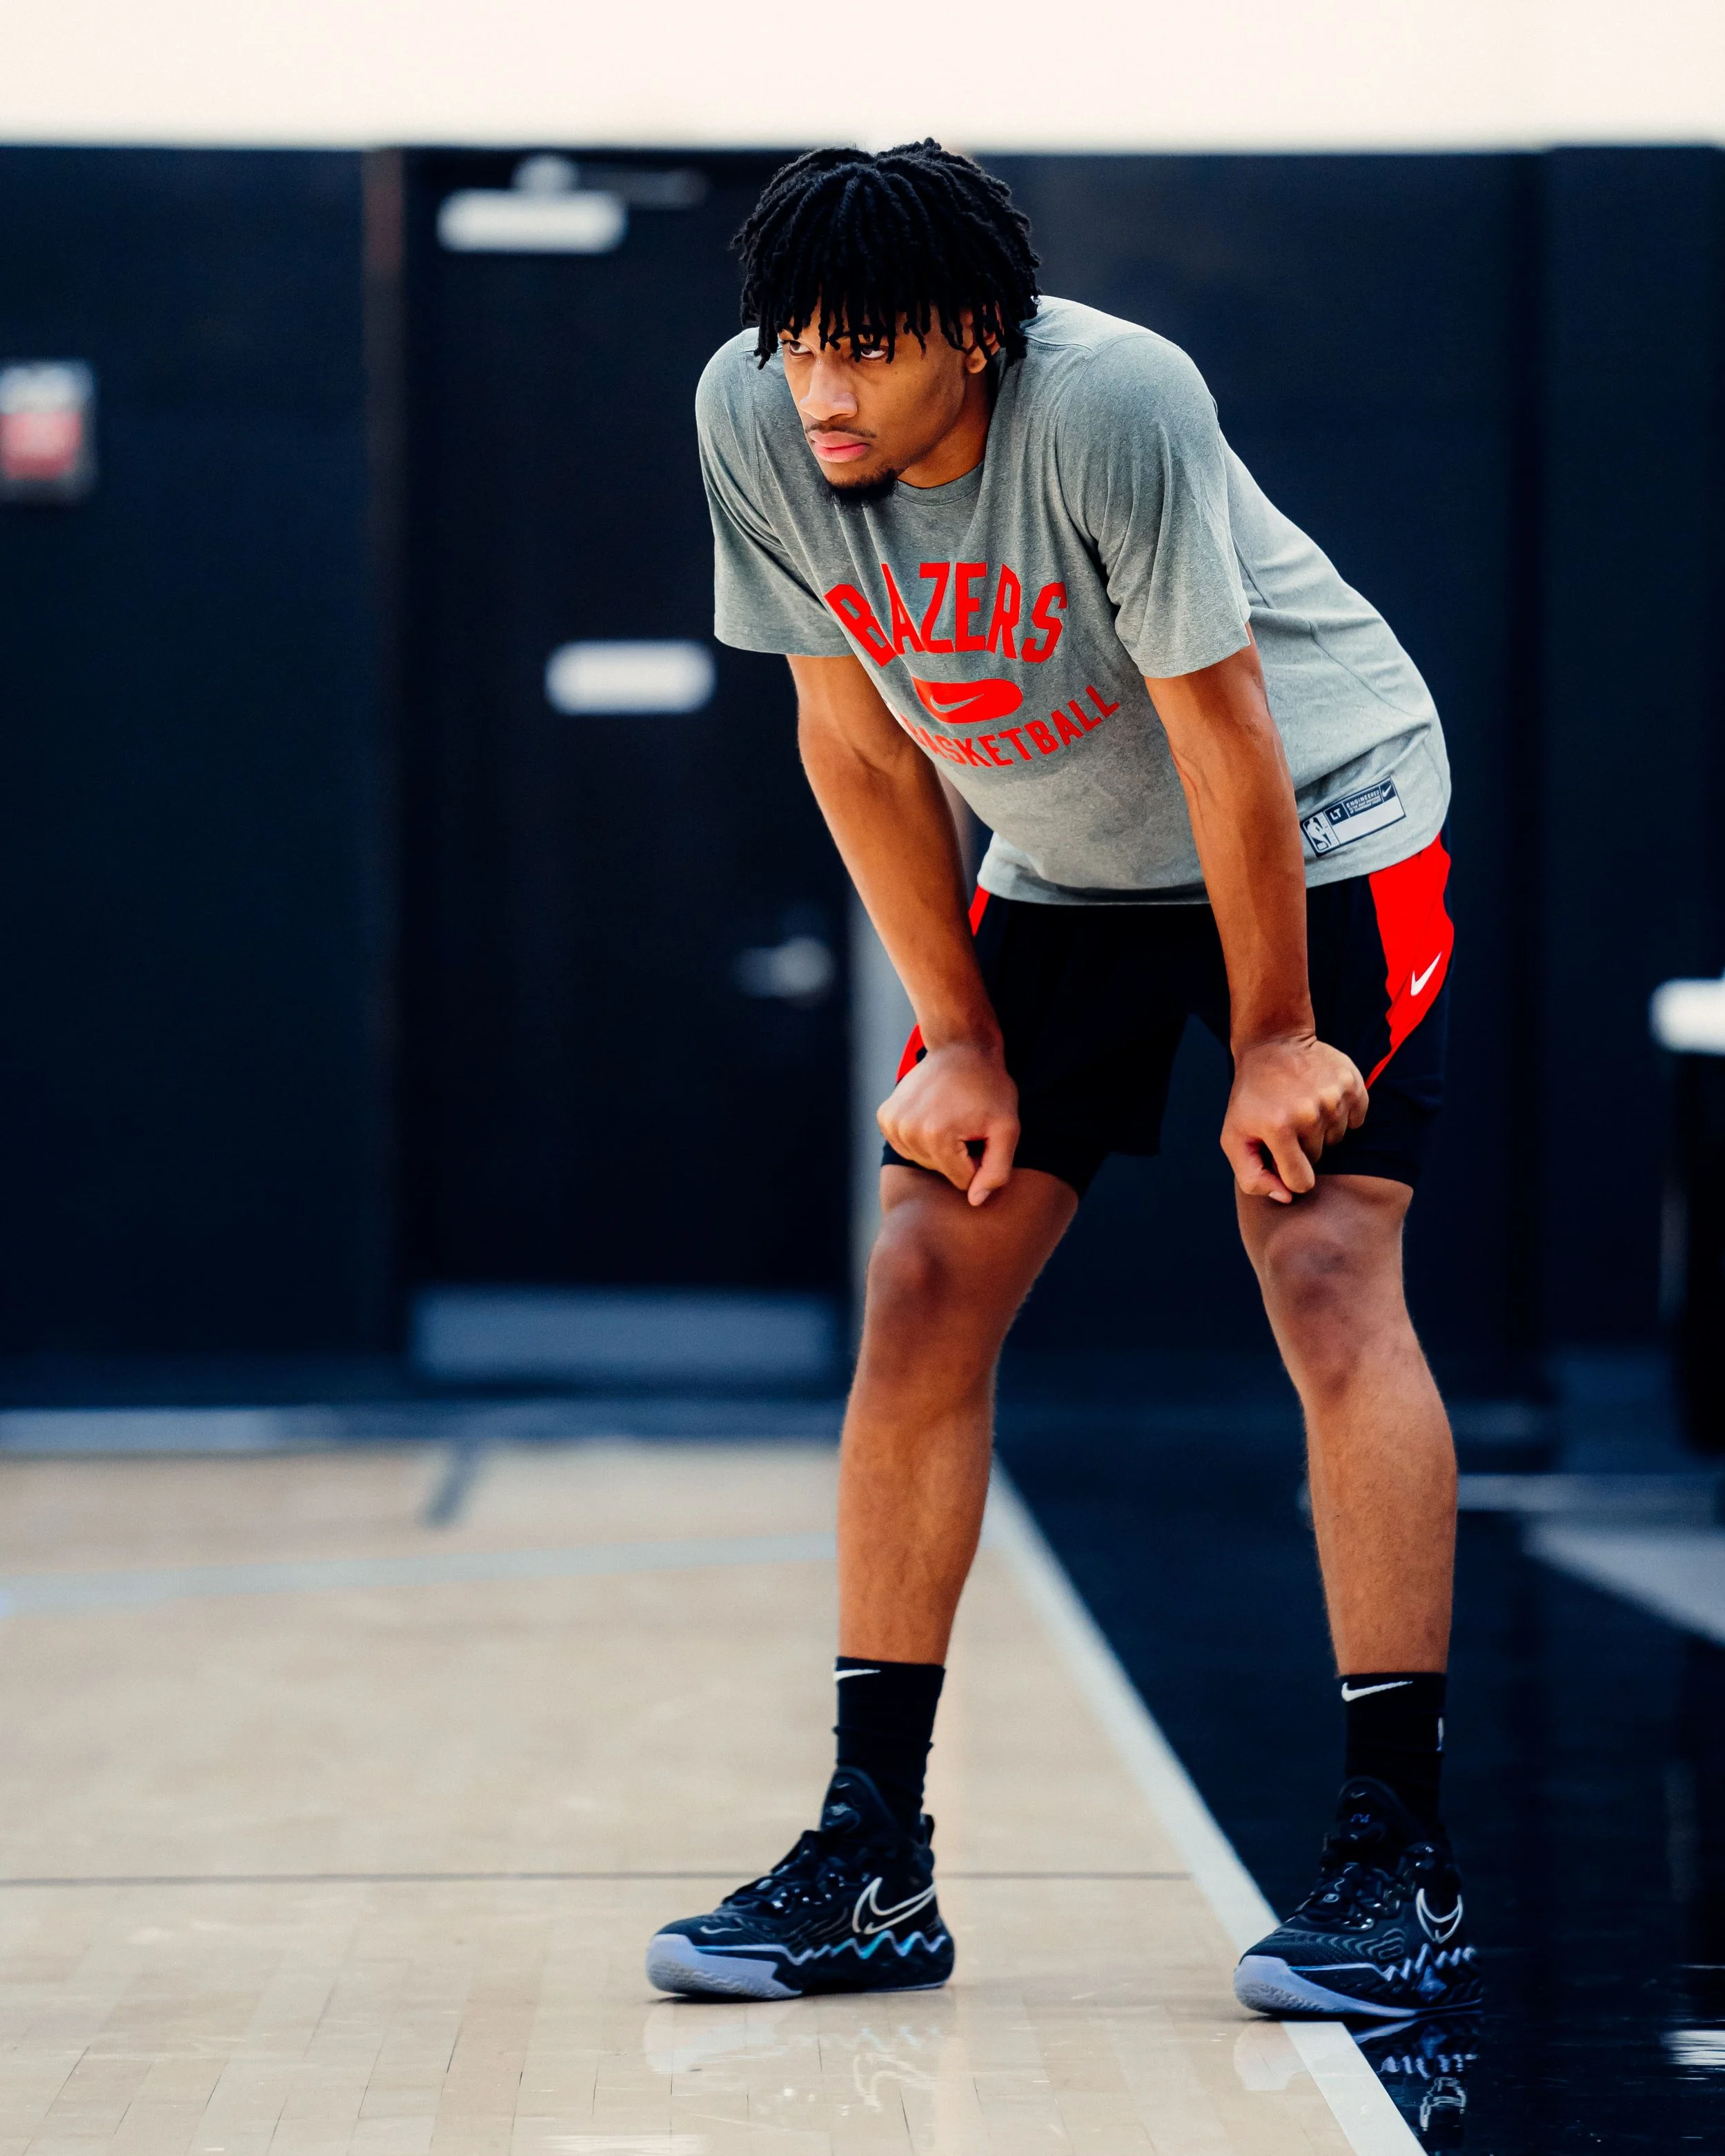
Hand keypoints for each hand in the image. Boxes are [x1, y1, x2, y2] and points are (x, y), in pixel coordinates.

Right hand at [877, 1041, 1019, 1205]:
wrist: (961, 1047)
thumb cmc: (989, 1088)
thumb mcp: (1007, 1128)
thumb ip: (997, 1170)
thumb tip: (974, 1201)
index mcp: (936, 1137)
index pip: (963, 1179)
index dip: (979, 1159)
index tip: (982, 1133)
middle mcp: (907, 1131)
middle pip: (941, 1171)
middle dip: (959, 1154)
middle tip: (968, 1122)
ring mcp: (892, 1124)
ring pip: (924, 1162)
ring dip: (941, 1147)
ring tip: (952, 1116)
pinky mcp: (885, 1118)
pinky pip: (908, 1148)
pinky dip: (923, 1138)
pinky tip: (935, 1115)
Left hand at [1221, 1034, 1366, 1202]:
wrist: (1273, 1044)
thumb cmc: (1251, 1098)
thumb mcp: (1233, 1137)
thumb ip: (1252, 1177)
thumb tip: (1287, 1197)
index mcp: (1279, 1128)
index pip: (1301, 1182)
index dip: (1290, 1175)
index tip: (1280, 1156)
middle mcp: (1310, 1113)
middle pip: (1319, 1158)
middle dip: (1302, 1147)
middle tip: (1286, 1121)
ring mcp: (1335, 1096)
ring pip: (1337, 1139)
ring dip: (1320, 1129)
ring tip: (1301, 1106)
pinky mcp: (1353, 1083)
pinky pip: (1357, 1120)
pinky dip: (1341, 1114)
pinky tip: (1321, 1098)